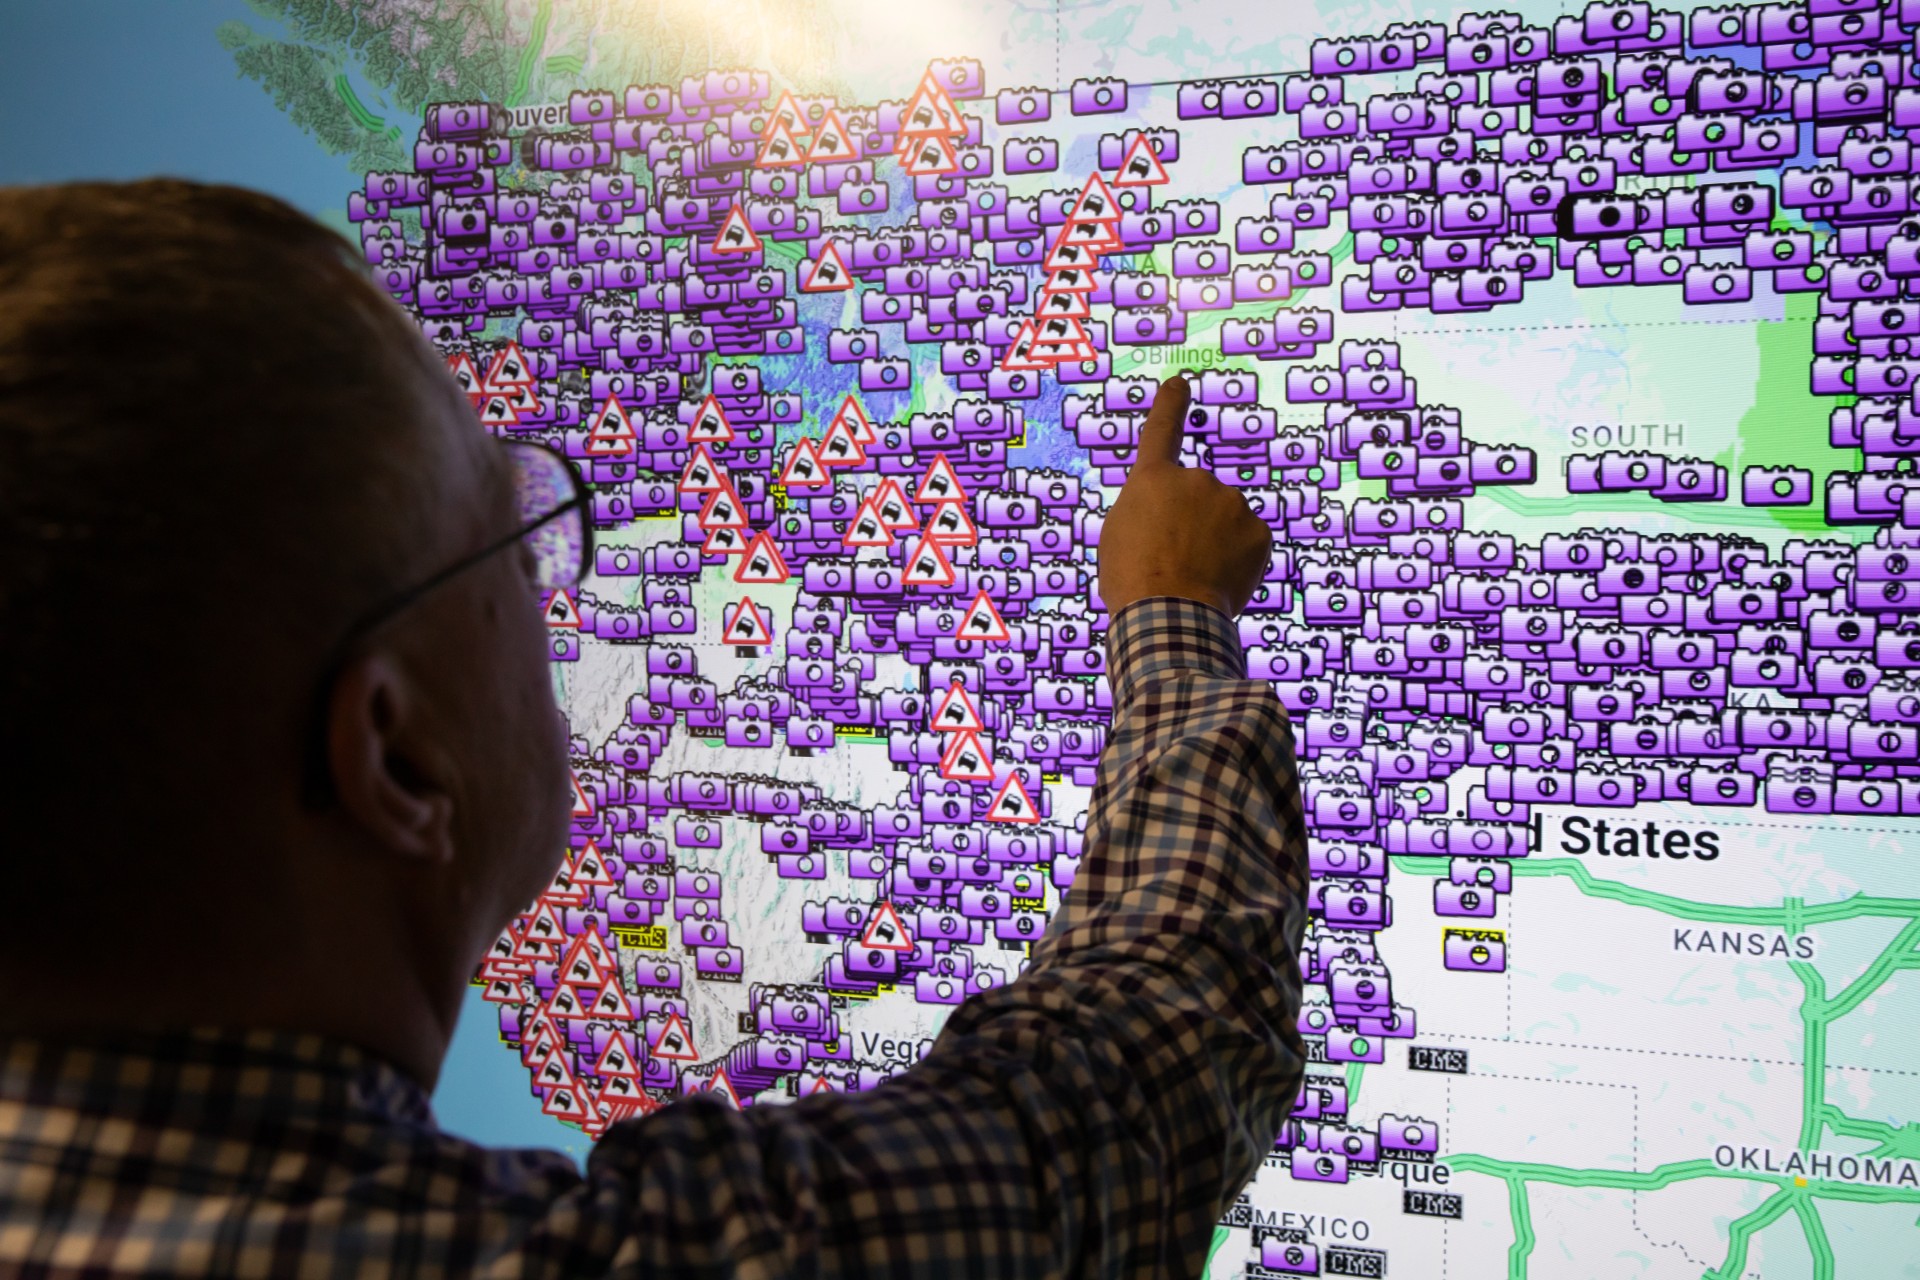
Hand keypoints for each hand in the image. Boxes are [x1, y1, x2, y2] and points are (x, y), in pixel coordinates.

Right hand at [1096, 375, 1273, 619]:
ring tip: (1192, 577)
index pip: (1162, 430)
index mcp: (1153, 479)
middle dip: (1189, 524)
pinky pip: (1248, 544)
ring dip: (1213, 544)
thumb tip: (1169, 517)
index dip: (1171, 405)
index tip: (1179, 383)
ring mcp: (1232, 503)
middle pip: (1196, 498)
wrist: (1168, 614)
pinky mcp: (1259, 531)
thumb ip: (1146, 511)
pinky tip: (1218, 582)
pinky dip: (1237, 561)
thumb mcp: (1119, 536)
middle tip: (1170, 561)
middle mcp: (1196, 479)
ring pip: (1224, 522)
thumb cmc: (1132, 579)